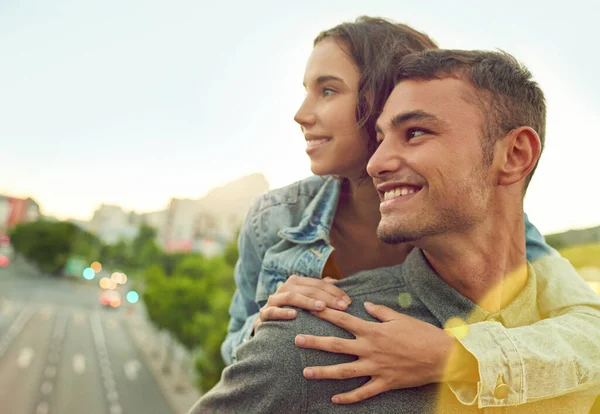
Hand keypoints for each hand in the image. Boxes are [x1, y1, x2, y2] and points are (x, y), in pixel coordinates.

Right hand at [253, 275, 351, 331]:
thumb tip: (333, 280)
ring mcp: (274, 300)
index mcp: (296, 282)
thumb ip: (318, 290)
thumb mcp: (305, 300)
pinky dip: (283, 312)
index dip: (334, 291)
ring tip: (322, 308)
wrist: (267, 325)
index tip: (348, 302)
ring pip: (291, 297)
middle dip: (327, 297)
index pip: (318, 283)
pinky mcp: (264, 314)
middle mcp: (285, 288)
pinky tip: (294, 315)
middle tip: (342, 306)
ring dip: (307, 301)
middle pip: (308, 289)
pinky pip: (272, 311)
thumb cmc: (291, 311)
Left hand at [294, 302, 460, 403]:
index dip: (326, 313)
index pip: (344, 319)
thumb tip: (366, 305)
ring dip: (324, 372)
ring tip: (306, 372)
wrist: (442, 356)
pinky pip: (363, 392)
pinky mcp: (384, 383)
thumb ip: (380, 312)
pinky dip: (348, 397)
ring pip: (344, 371)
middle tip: (296, 340)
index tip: (311, 308)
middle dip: (315, 343)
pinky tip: (334, 399)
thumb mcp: (400, 318)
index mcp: (373, 330)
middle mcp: (370, 349)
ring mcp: (376, 368)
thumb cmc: (421, 334)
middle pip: (337, 346)